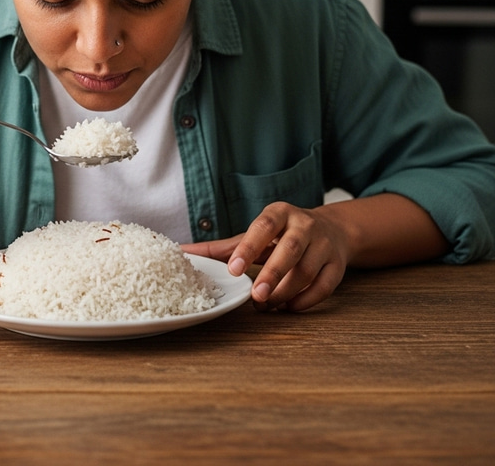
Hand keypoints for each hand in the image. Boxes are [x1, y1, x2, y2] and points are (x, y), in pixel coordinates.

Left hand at [182, 201, 350, 311]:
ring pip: (307, 270)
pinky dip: (306, 301)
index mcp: (280, 213)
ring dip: (285, 291)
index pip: (264, 226)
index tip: (234, 269)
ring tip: (266, 305)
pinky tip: (288, 308)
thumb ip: (222, 247)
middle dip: (273, 273)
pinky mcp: (337, 265)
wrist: (332, 230)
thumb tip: (183, 252)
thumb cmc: (282, 234)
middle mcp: (305, 225)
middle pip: (290, 248)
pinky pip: (324, 286)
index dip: (249, 247)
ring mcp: (324, 244)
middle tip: (255, 296)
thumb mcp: (254, 234)